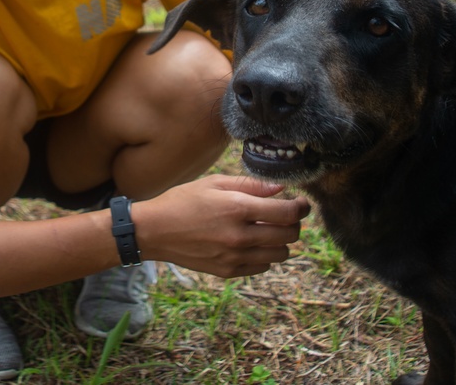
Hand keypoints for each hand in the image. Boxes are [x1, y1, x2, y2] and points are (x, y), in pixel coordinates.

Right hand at [133, 174, 310, 278]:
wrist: (154, 231)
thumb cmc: (183, 201)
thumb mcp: (214, 183)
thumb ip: (250, 186)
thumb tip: (280, 189)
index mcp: (237, 209)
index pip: (287, 212)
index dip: (301, 207)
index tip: (301, 203)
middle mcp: (239, 236)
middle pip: (289, 235)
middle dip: (294, 224)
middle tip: (286, 215)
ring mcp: (234, 256)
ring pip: (280, 254)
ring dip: (281, 241)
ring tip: (269, 229)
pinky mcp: (227, 271)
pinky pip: (262, 267)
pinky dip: (265, 255)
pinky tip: (252, 243)